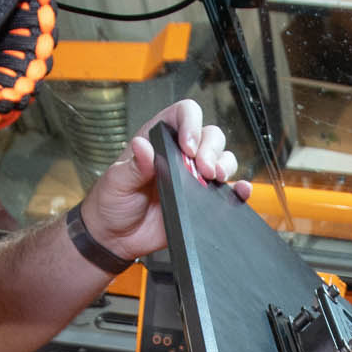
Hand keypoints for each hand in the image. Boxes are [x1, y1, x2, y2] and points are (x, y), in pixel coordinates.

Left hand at [82, 99, 254, 260]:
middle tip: (202, 169)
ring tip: (213, 179)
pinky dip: (238, 188)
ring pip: (222, 158)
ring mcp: (193, 177)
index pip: (183, 114)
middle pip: (210, 135)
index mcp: (156, 140)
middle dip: (211, 149)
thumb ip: (132, 165)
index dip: (191, 124)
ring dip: (224, 165)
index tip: (188, 146)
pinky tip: (239, 190)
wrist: (116, 237)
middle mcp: (179, 154)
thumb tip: (143, 146)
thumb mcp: (116, 181)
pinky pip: (228, 189)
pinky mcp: (202, 200)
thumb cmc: (112, 203)